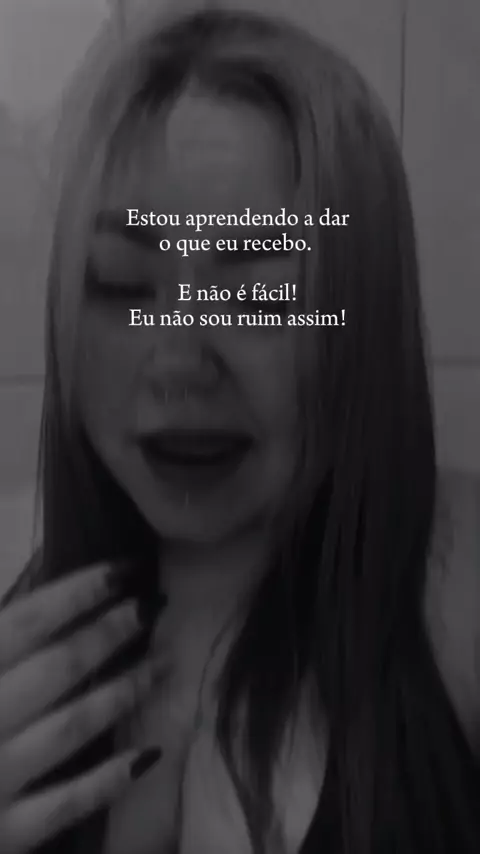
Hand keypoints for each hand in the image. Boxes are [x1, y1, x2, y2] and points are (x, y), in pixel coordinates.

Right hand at [0, 562, 162, 852]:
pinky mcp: (5, 833)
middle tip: (152, 607)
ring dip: (122, 692)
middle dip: (110, 633)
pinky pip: (64, 805)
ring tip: (162, 663)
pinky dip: (108, 780)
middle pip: (60, 666)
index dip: (81, 591)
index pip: (29, 619)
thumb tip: (35, 576)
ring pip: (71, 726)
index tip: (126, 570)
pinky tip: (149, 753)